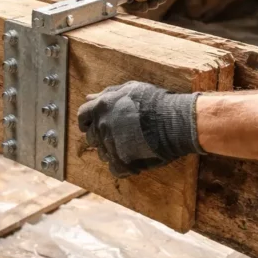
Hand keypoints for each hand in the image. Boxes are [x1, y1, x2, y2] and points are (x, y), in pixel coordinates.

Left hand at [77, 81, 203, 178]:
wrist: (174, 121)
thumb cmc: (154, 102)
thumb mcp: (130, 89)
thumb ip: (107, 94)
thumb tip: (89, 98)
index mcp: (101, 108)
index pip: (82, 116)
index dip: (88, 121)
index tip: (94, 124)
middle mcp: (102, 127)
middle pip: (91, 137)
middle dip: (101, 135)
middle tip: (119, 134)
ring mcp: (111, 146)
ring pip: (102, 154)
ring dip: (112, 150)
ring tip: (130, 145)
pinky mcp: (122, 162)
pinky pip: (113, 168)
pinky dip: (121, 165)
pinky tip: (133, 158)